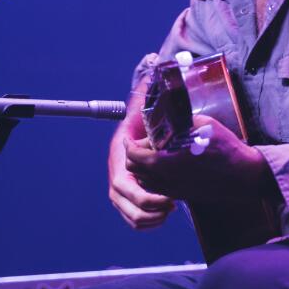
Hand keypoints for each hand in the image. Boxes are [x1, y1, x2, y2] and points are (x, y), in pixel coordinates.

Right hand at [108, 102, 175, 230]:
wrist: (141, 131)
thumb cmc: (147, 121)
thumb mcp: (148, 109)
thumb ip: (149, 95)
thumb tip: (155, 67)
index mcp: (118, 157)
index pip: (124, 185)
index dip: (145, 196)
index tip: (169, 198)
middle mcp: (116, 174)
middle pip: (125, 205)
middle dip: (149, 211)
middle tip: (172, 206)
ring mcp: (120, 188)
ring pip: (130, 216)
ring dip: (150, 218)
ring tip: (170, 210)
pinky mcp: (128, 198)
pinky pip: (134, 218)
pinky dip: (148, 221)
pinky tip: (166, 212)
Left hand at [124, 114, 270, 204]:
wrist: (244, 176)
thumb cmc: (226, 149)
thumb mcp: (202, 125)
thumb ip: (179, 123)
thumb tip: (166, 118)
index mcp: (168, 162)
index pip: (134, 156)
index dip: (130, 144)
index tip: (131, 137)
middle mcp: (167, 179)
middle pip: (135, 170)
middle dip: (134, 155)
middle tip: (142, 143)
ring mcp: (173, 190)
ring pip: (144, 181)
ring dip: (143, 167)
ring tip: (153, 153)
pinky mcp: (181, 195)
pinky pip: (157, 188)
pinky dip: (153, 177)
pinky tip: (165, 165)